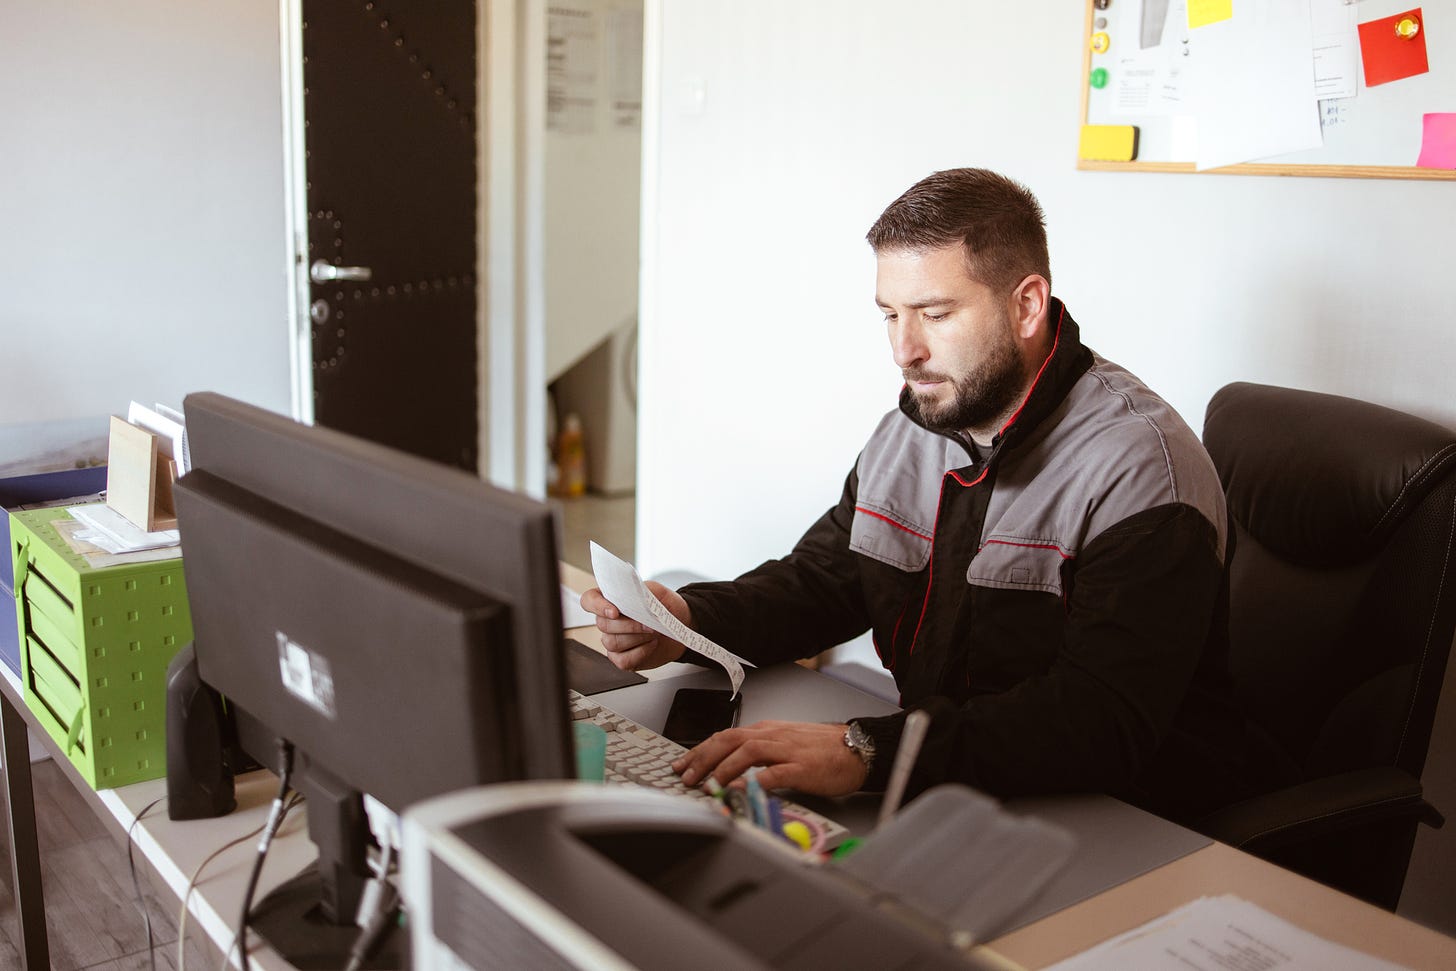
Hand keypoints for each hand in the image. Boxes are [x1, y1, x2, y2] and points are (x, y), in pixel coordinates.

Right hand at [579, 582, 689, 670]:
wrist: (681, 625)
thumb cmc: (666, 606)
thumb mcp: (658, 592)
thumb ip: (642, 592)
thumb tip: (631, 597)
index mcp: (611, 599)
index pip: (589, 600)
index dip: (597, 606)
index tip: (615, 611)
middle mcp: (608, 620)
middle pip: (603, 625)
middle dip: (629, 625)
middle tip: (650, 624)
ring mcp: (613, 640)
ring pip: (612, 643)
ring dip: (636, 638)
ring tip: (654, 632)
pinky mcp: (622, 658)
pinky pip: (623, 660)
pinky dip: (640, 653)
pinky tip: (651, 644)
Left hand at [672, 721, 868, 797]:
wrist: (857, 748)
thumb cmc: (822, 749)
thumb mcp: (785, 744)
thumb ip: (760, 754)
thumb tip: (731, 767)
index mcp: (767, 731)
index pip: (725, 736)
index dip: (700, 750)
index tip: (683, 764)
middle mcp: (773, 736)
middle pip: (730, 740)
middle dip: (703, 758)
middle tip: (686, 776)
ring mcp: (787, 751)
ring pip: (747, 752)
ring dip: (723, 768)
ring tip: (708, 784)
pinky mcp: (802, 768)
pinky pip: (774, 773)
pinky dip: (755, 782)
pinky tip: (742, 791)